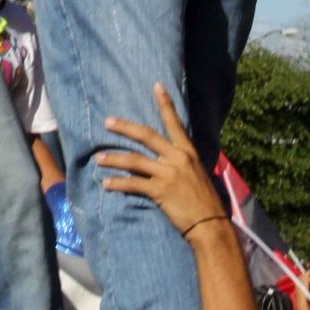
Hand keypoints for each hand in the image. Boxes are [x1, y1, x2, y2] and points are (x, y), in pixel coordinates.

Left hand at [95, 85, 228, 237]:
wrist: (210, 225)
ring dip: (114, 159)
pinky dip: (118, 183)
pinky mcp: (160, 191)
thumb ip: (181, 161)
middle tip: (107, 122)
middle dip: (124, 127)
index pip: (174, 123)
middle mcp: (177, 158)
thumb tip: (164, 155)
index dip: (165, 104)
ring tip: (98, 159)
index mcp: (188, 151)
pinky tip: (107, 184)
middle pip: (146, 136)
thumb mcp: (197, 173)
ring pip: (134, 160)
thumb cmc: (204, 201)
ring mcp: (168, 173)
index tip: (156, 85)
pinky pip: (133, 183)